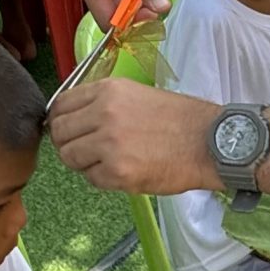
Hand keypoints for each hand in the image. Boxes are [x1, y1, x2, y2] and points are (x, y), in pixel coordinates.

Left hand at [49, 81, 222, 194]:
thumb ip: (102, 103)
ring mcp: (109, 143)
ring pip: (70, 157)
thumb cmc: (179, 120)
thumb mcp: (136, 94)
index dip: (60, 120)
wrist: (210, 142)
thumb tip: (72, 118)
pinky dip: (102, 179)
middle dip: (67, 143)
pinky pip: (91, 178)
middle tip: (84, 150)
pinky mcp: (118, 171)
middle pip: (59, 132)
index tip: (68, 130)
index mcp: (108, 90)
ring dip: (83, 163)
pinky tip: (123, 171)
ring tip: (106, 162)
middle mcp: (104, 113)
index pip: (60, 104)